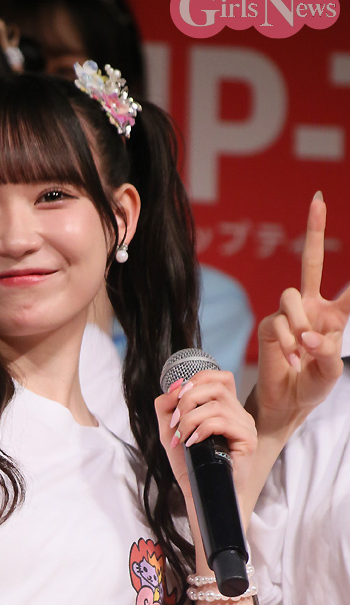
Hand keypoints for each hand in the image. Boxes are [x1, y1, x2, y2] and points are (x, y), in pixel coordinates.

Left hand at [155, 371, 256, 521]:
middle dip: (188, 400)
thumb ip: (167, 407)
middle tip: (175, 423)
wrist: (201, 492)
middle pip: (215, 385)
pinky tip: (192, 443)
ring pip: (216, 404)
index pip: (217, 376)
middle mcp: (238, 413)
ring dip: (190, 419)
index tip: (176, 400)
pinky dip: (200, 430)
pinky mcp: (248, 440)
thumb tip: (174, 387)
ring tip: (182, 437)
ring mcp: (245, 425)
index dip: (195, 380)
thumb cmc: (189, 463)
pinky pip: (221, 422)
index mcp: (225, 407)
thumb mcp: (171, 430)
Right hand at [252, 193, 349, 435]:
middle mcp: (311, 308)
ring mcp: (288, 315)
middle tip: (317, 200)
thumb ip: (326, 351)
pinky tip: (291, 361)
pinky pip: (279, 322)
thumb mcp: (330, 371)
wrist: (286, 403)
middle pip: (310, 262)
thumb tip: (307, 336)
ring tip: (302, 353)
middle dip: (313, 231)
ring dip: (300, 324)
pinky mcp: (270, 326)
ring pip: (292, 295)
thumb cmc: (311, 385)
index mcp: (334, 317)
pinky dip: (288, 344)